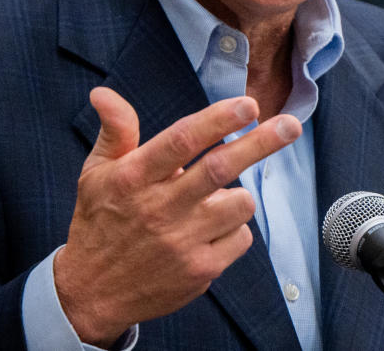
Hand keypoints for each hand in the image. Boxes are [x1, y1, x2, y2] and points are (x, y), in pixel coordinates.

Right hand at [53, 87, 300, 345]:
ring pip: (239, 204)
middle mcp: (159, 208)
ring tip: (212, 198)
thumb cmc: (99, 221)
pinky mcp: (200, 270)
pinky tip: (209, 230)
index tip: (248, 105)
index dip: (217, 121)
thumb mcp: (96, 172)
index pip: (181, 141)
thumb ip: (114, 130)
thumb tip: (103, 92)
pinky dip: (233, 228)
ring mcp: (182, 242)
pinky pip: (240, 238)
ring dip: (237, 194)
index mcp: (133, 178)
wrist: (93, 291)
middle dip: (260, 143)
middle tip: (290, 125)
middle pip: (220, 169)